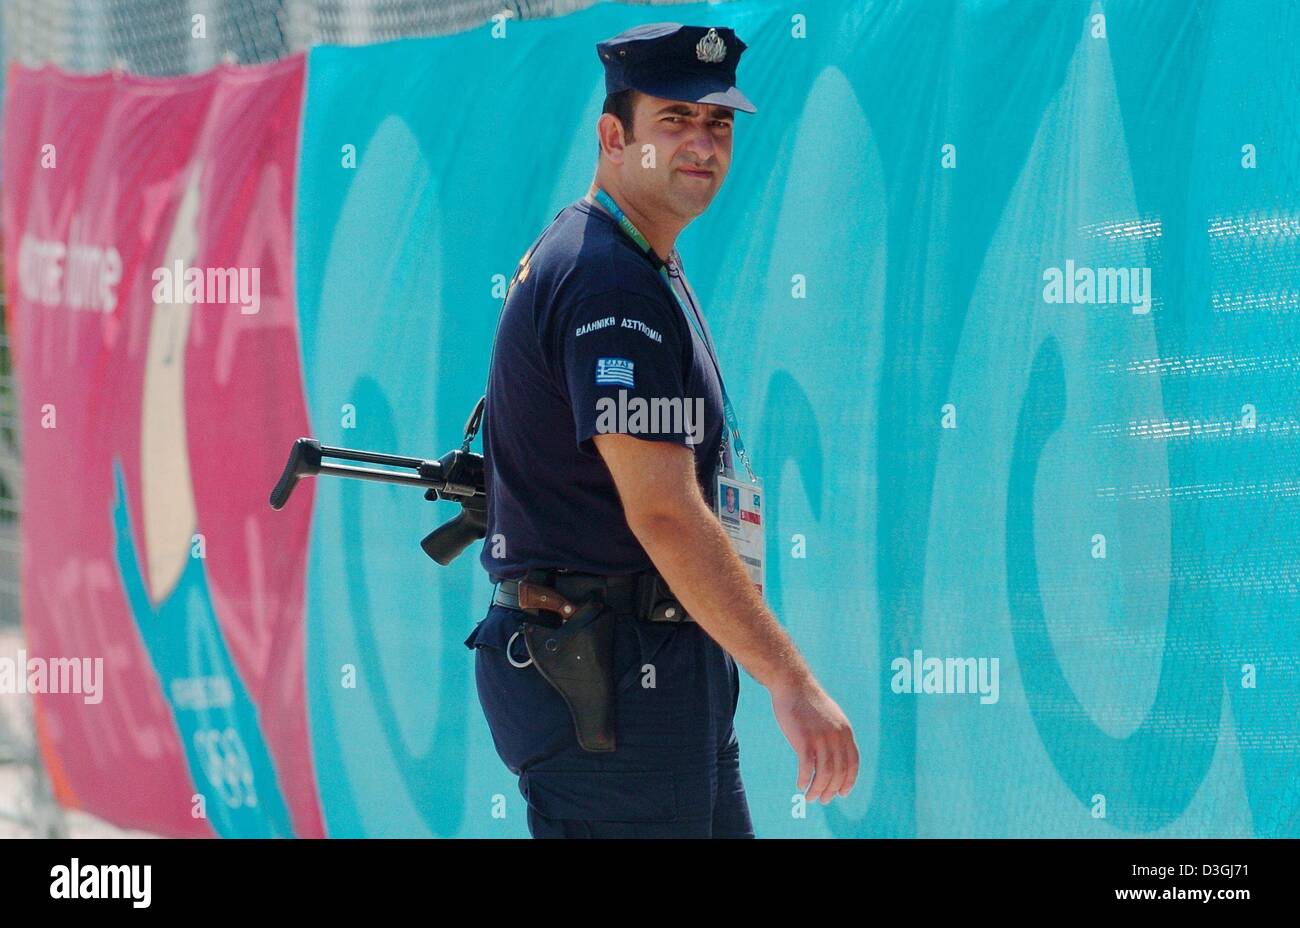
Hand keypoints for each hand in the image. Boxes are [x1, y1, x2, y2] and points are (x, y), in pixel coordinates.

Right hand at [769, 676, 858, 803]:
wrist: (793, 685)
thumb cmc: (808, 702)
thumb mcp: (831, 717)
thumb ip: (836, 734)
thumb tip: (835, 754)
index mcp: (845, 732)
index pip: (853, 764)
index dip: (848, 781)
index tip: (841, 793)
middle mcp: (836, 737)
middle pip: (839, 772)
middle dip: (831, 789)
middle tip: (823, 799)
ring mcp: (821, 738)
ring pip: (824, 773)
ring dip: (818, 789)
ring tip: (811, 797)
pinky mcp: (804, 740)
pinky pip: (807, 767)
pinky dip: (805, 780)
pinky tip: (800, 785)